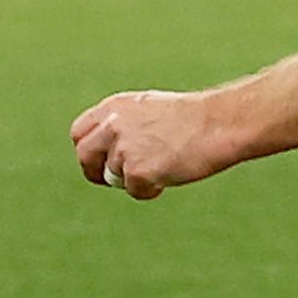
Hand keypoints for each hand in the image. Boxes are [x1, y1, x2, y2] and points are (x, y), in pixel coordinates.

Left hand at [69, 90, 234, 199]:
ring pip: (113, 176)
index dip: (88, 150)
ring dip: (134, 179)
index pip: (79, 132)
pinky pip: (134, 191)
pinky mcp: (136, 170)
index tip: (100, 161)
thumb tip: (110, 152)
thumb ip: (125, 125)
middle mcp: (113, 125)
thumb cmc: (193, 119)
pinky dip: (150, 190)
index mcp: (114, 106)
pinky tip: (170, 175)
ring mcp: (123, 148)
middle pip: (84, 156)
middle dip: (95, 171)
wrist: (217, 124)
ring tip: (164, 167)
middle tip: (116, 180)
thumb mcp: (149, 110)